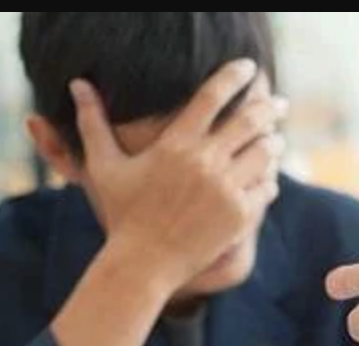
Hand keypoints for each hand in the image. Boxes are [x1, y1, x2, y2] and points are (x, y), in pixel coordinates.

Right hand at [70, 59, 287, 290]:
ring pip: (265, 153)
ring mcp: (225, 190)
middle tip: (279, 103)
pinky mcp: (240, 216)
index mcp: (176, 144)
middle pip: (251, 120)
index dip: (235, 76)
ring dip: (273, 143)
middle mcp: (205, 162)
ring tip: (274, 140)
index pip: (213, 96)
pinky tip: (266, 178)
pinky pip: (267, 188)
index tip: (248, 69)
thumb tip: (78, 84)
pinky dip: (268, 180)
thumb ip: (92, 122)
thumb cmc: (122, 214)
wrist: (143, 264)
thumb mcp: (104, 167)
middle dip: (270, 107)